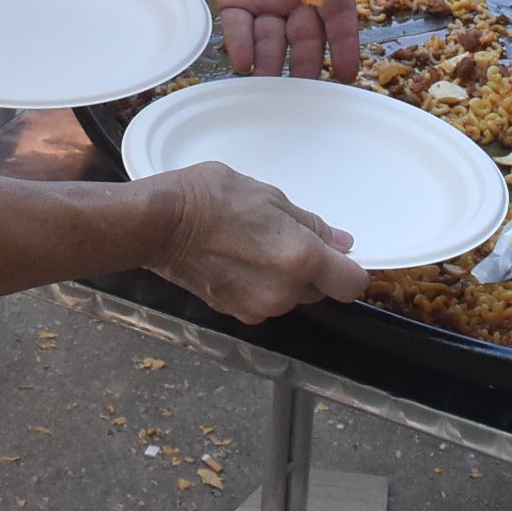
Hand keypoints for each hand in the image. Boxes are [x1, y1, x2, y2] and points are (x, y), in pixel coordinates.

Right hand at [145, 160, 367, 320]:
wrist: (159, 223)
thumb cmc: (211, 198)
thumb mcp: (269, 197)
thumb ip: (311, 225)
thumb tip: (342, 243)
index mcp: (301, 259)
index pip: (352, 283)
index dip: (350, 269)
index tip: (338, 255)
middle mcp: (285, 292)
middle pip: (319, 290)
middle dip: (311, 269)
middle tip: (282, 237)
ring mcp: (259, 307)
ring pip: (290, 297)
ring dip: (283, 278)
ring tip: (253, 245)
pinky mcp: (235, 313)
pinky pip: (263, 302)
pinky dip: (259, 286)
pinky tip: (237, 260)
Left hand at [187, 0, 361, 81]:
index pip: (338, 11)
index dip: (343, 41)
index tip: (346, 70)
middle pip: (305, 33)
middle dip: (305, 61)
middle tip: (303, 88)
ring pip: (271, 37)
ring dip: (271, 61)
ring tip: (268, 83)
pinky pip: (238, 26)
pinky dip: (240, 44)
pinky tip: (241, 61)